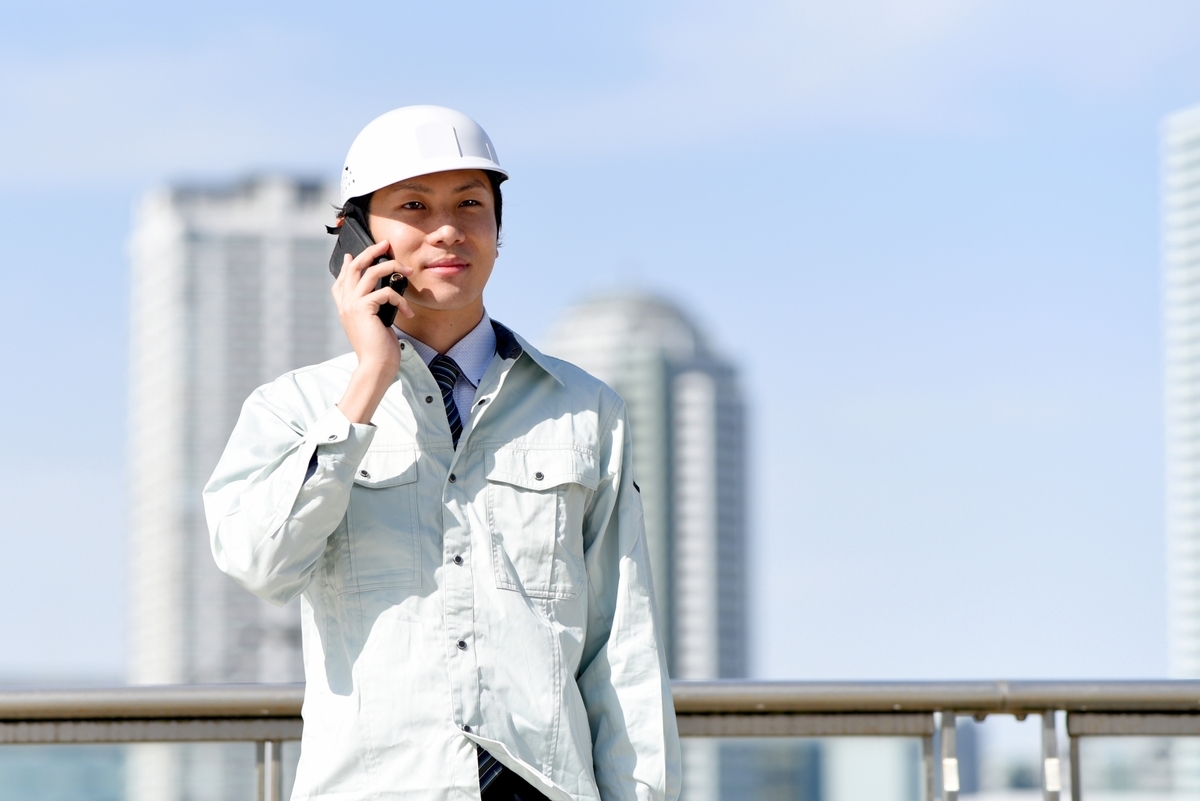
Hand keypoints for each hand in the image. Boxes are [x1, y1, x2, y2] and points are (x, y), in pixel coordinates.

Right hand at [331, 241, 413, 423]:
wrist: (376, 366)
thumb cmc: (378, 347)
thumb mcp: (373, 322)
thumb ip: (372, 306)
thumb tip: (380, 291)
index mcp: (345, 306)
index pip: (343, 278)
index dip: (350, 263)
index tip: (361, 252)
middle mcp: (345, 302)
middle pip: (355, 266)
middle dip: (372, 251)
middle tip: (387, 245)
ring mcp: (352, 305)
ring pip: (371, 273)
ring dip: (393, 267)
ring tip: (409, 271)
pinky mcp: (364, 309)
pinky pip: (385, 292)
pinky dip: (401, 299)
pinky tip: (408, 312)